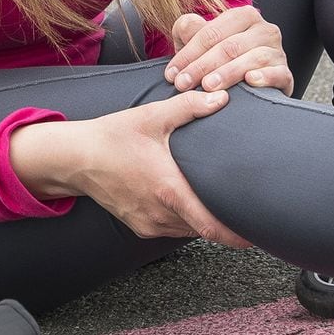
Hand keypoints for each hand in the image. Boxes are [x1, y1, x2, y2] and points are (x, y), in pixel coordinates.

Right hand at [12, 92, 251, 247]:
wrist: (74, 159)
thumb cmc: (112, 137)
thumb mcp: (152, 116)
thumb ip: (189, 107)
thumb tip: (221, 98)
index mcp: (168, 191)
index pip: (212, 227)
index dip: (238, 236)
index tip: (259, 234)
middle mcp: (160, 214)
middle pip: (204, 231)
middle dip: (226, 224)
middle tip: (248, 211)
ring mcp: (148, 224)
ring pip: (189, 231)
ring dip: (205, 221)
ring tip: (223, 206)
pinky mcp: (139, 226)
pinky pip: (172, 228)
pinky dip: (185, 220)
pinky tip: (190, 201)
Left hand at [164, 5, 292, 96]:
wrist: (248, 86)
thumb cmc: (220, 62)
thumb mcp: (200, 45)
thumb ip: (189, 31)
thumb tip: (187, 26)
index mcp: (243, 16)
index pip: (212, 32)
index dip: (189, 52)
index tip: (172, 73)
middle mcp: (264, 30)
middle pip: (230, 46)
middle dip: (203, 65)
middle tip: (184, 84)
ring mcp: (278, 51)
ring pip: (252, 58)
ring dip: (228, 73)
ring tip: (208, 86)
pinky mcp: (286, 73)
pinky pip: (278, 73)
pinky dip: (265, 76)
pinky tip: (250, 81)